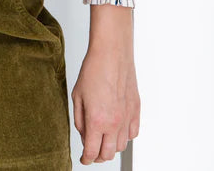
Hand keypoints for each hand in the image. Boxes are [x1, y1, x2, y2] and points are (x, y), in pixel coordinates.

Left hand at [71, 42, 139, 163]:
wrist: (111, 54)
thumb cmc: (93, 70)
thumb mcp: (77, 96)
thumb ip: (80, 121)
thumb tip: (85, 136)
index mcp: (97, 121)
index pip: (92, 152)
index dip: (86, 159)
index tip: (84, 159)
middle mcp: (114, 123)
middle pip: (108, 154)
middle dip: (98, 156)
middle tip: (92, 152)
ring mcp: (127, 118)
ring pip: (122, 146)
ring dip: (111, 146)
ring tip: (103, 138)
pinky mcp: (136, 110)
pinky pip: (133, 134)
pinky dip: (125, 136)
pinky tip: (117, 129)